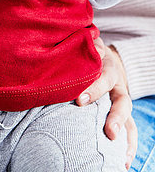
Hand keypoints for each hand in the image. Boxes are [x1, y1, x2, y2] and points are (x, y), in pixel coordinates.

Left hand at [76, 39, 136, 169]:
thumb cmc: (90, 55)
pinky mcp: (121, 114)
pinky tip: (124, 162)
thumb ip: (87, 48)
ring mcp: (121, 102)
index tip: (79, 101)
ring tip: (123, 159)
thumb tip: (91, 48)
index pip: (105, 78)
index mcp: (109, 69)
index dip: (94, 89)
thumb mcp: (88, 47)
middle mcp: (119, 87)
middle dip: (116, 118)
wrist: (105, 58)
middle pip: (123, 103)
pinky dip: (128, 146)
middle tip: (109, 133)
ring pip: (129, 120)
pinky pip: (128, 130)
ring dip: (126, 138)